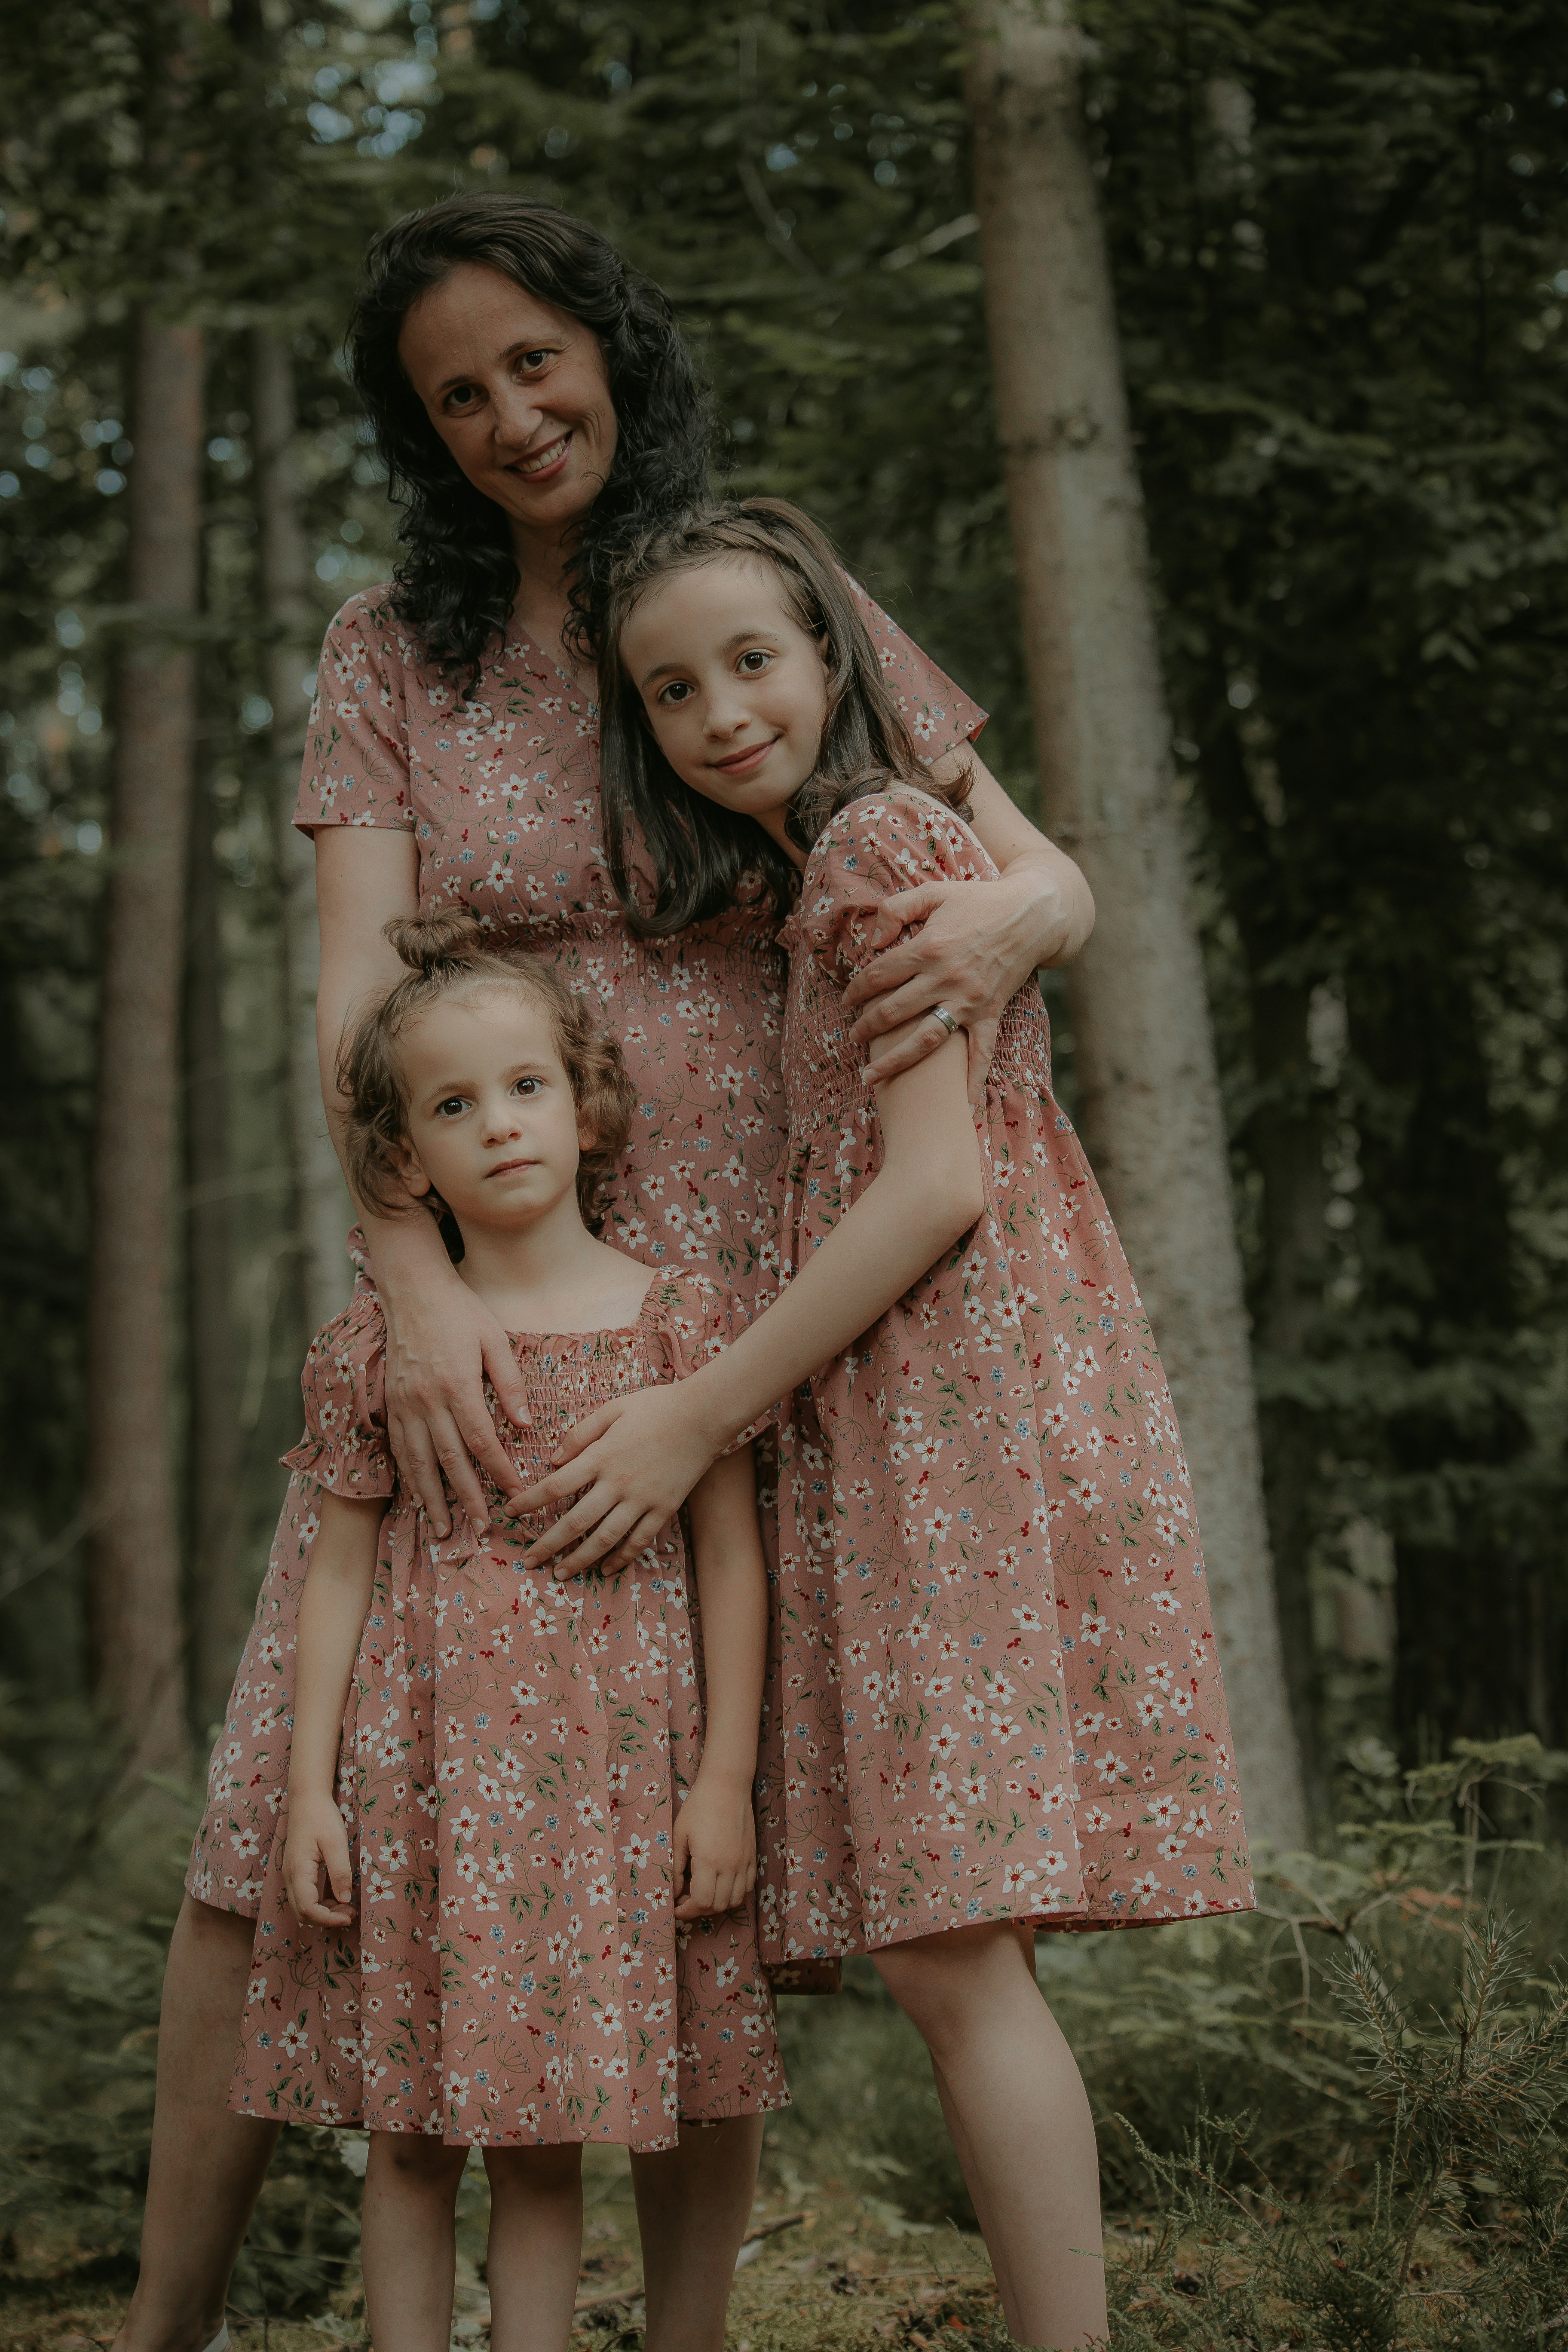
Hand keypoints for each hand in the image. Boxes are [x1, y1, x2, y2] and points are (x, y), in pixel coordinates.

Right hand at [283, 1788, 355, 1928]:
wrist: (307, 1799)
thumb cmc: (321, 1817)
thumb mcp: (336, 1843)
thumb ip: (340, 1872)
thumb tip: (345, 1900)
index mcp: (298, 1870)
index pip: (307, 1908)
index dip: (328, 1918)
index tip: (349, 1916)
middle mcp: (291, 1877)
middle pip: (302, 1912)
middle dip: (326, 1919)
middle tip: (350, 1915)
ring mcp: (292, 1875)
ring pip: (302, 1906)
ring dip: (324, 1912)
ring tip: (348, 1908)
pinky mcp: (297, 1871)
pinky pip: (305, 1896)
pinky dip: (320, 1903)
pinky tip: (339, 1897)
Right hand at [377, 1255, 530, 1536]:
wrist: (412, 1290)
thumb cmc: (460, 1311)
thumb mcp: (495, 1338)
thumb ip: (510, 1383)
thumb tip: (525, 1425)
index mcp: (457, 1384)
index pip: (481, 1441)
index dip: (498, 1472)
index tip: (516, 1494)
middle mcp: (426, 1400)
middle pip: (449, 1461)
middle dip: (467, 1499)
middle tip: (481, 1529)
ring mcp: (404, 1403)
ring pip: (419, 1462)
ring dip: (433, 1499)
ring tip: (444, 1528)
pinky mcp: (391, 1402)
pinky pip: (400, 1448)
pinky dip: (409, 1476)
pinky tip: (418, 1496)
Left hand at [513, 1383, 721, 1575]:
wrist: (705, 1414)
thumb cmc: (657, 1406)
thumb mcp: (613, 1409)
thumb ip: (580, 1433)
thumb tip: (553, 1460)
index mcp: (601, 1456)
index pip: (555, 1486)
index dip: (529, 1502)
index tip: (509, 1514)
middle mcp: (618, 1483)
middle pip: (575, 1521)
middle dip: (548, 1544)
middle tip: (529, 1561)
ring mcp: (643, 1499)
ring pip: (605, 1538)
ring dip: (580, 1559)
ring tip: (561, 1573)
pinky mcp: (664, 1508)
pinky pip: (639, 1540)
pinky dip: (622, 1558)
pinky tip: (607, 1569)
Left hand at [673, 1769, 756, 1919]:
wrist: (727, 1786)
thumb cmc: (698, 1807)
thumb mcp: (679, 1835)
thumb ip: (676, 1868)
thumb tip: (675, 1892)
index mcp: (709, 1861)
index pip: (701, 1902)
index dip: (687, 1910)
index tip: (676, 1906)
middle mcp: (730, 1866)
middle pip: (718, 1906)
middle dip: (699, 1909)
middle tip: (685, 1899)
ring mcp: (744, 1863)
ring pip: (735, 1900)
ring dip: (718, 1904)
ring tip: (703, 1893)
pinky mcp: (752, 1857)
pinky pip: (747, 1887)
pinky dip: (734, 1893)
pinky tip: (721, 1884)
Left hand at [840, 870, 1055, 1099]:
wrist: (1032, 915)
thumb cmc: (978, 901)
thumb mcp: (934, 891)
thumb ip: (896, 909)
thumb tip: (871, 941)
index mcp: (928, 947)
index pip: (878, 975)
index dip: (856, 989)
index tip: (846, 1000)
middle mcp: (946, 978)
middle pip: (894, 1011)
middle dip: (866, 1027)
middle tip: (853, 1036)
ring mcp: (969, 1000)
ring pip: (926, 1040)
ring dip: (895, 1061)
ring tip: (870, 1077)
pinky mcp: (990, 1012)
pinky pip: (980, 1052)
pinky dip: (970, 1079)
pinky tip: (958, 1105)